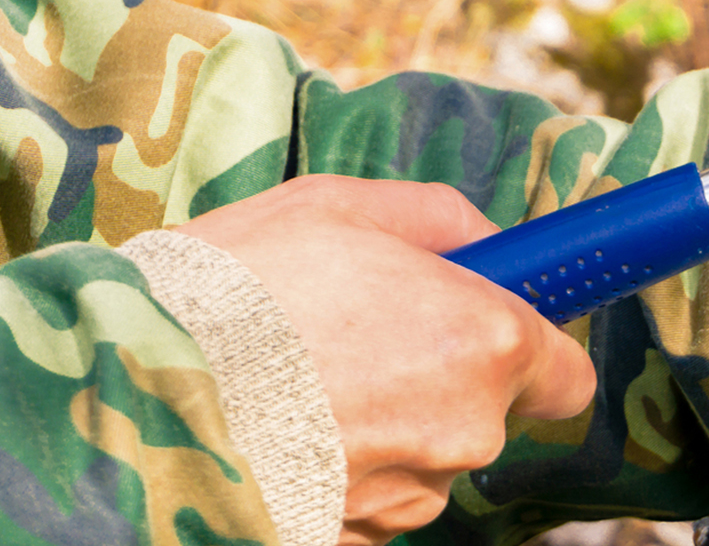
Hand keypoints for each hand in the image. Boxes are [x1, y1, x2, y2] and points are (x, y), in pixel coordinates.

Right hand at [176, 176, 596, 544]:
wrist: (130, 396)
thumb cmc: (235, 294)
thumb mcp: (337, 209)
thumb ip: (436, 220)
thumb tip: (485, 240)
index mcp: (485, 342)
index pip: (565, 371)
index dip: (528, 346)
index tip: (492, 322)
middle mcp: (464, 430)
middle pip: (486, 411)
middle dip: (439, 376)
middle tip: (361, 333)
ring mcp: (409, 496)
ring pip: (422, 456)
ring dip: (381, 422)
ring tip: (298, 379)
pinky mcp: (356, 540)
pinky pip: (368, 495)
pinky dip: (336, 466)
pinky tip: (280, 428)